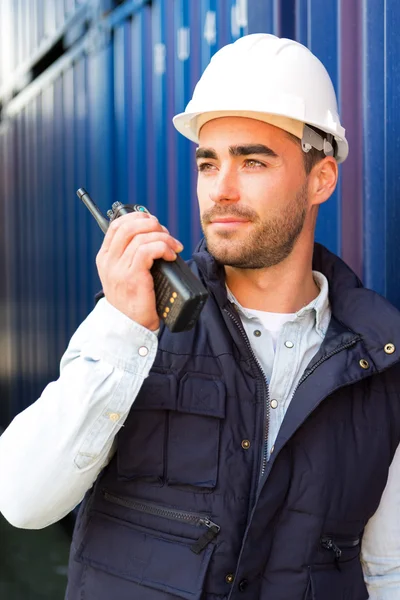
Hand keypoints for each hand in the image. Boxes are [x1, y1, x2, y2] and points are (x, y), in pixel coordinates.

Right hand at [96, 212, 182, 329]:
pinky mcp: (132, 277)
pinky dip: (163, 248)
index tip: (154, 223)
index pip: (117, 225)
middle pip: (128, 226)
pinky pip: (148, 250)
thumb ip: (133, 256)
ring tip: (174, 247)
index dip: (137, 217)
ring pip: (142, 237)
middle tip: (166, 234)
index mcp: (105, 257)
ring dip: (164, 237)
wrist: (130, 327)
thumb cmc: (134, 301)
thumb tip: (155, 235)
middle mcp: (109, 261)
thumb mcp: (127, 275)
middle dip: (152, 224)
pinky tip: (171, 256)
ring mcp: (119, 269)